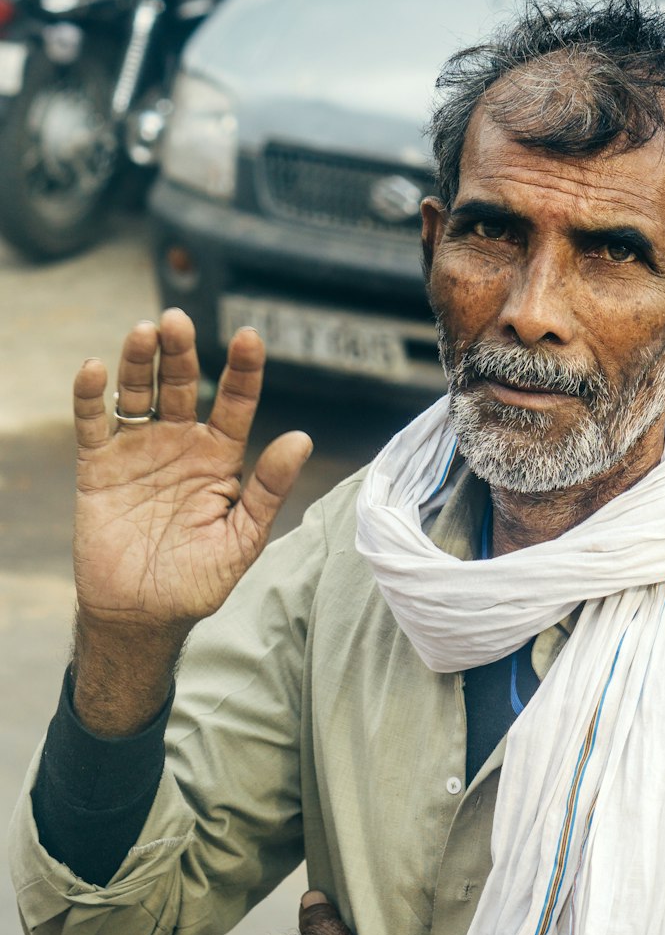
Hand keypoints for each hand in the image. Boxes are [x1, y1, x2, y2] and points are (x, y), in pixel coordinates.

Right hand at [71, 308, 311, 733]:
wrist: (142, 614)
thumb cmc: (199, 580)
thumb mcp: (243, 537)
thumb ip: (269, 488)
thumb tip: (302, 438)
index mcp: (220, 458)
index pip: (236, 402)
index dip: (243, 370)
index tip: (249, 337)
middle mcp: (180, 444)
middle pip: (183, 386)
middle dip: (181, 352)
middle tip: (177, 321)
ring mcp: (139, 451)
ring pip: (139, 393)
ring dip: (139, 361)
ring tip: (143, 333)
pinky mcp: (99, 466)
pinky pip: (93, 423)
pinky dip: (91, 396)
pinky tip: (96, 370)